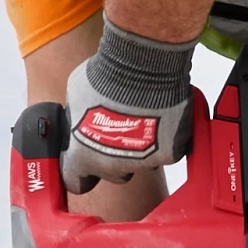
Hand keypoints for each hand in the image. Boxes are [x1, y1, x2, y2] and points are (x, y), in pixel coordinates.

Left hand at [62, 31, 188, 222]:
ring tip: (144, 119)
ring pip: (143, 163)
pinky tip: (165, 117)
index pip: (76, 181)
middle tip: (121, 132)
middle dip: (116, 157)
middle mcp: (112, 166)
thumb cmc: (105, 77)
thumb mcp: (76, 96)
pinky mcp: (171, 153)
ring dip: (142, 147)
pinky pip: (169, 151)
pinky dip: (168, 137)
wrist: (141, 66)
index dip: (81, 172)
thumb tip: (79, 116)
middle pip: (114, 174)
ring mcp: (143, 163)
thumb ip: (78, 117)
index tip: (86, 164)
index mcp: (83, 156)